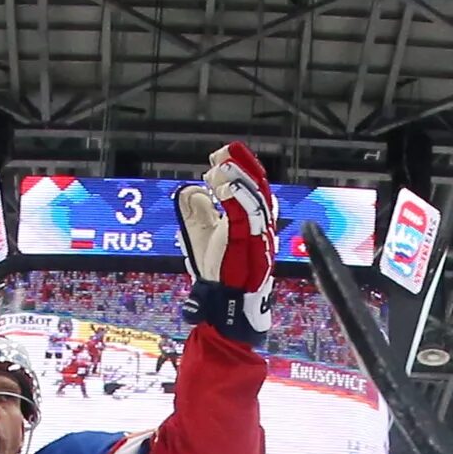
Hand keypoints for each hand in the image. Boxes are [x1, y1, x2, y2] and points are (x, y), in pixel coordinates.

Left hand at [178, 139, 274, 344]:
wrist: (225, 302)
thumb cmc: (218, 272)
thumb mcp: (201, 235)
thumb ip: (196, 212)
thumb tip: (192, 188)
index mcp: (252, 221)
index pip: (252, 187)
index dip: (238, 169)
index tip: (219, 156)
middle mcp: (260, 225)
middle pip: (258, 186)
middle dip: (242, 165)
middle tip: (224, 150)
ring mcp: (258, 234)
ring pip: (255, 196)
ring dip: (236, 177)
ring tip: (219, 164)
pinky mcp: (249, 244)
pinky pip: (245, 214)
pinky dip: (234, 196)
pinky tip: (219, 185)